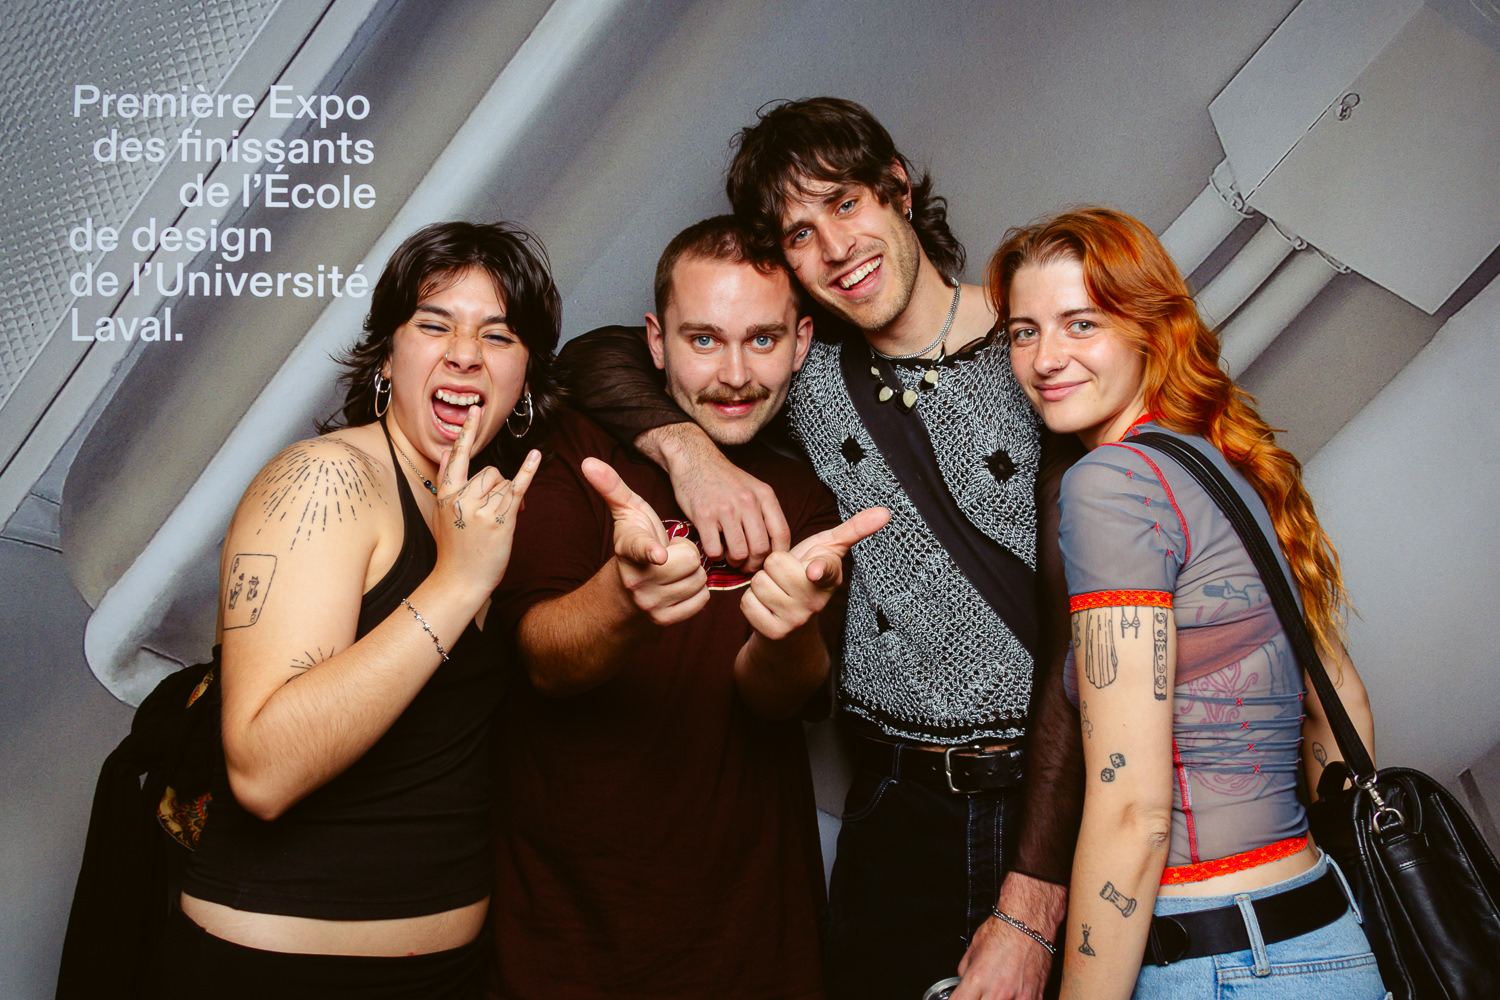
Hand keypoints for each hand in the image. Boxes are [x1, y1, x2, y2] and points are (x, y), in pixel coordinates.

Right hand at [431, 406, 540, 594]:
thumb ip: (446, 480)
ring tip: (499, 521)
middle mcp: (462, 498)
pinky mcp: (500, 520)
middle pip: (490, 471)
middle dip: (497, 487)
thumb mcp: (441, 512)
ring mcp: (481, 508)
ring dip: (507, 498)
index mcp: (446, 494)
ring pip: (503, 482)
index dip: (467, 432)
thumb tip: (448, 452)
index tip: (475, 410)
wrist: (459, 582)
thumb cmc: (453, 549)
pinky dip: (527, 472)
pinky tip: (536, 456)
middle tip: (494, 511)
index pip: (458, 456)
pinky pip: (517, 488)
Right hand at [581, 457, 708, 625]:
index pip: (642, 549)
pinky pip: (702, 599)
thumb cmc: (635, 541)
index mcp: (629, 550)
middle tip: (670, 554)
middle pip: (692, 560)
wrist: (628, 588)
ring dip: (693, 574)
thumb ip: (611, 486)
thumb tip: (587, 461)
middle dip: (688, 554)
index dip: (651, 551)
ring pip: (699, 580)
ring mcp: (650, 604)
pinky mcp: (665, 620)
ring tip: (674, 570)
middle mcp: (637, 580)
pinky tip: (679, 586)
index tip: (658, 554)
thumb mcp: (626, 512)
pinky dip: (697, 592)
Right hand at [651, 424, 789, 571]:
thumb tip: (773, 547)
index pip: (782, 534)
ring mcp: (725, 509)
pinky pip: (715, 550)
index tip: (768, 561)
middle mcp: (748, 502)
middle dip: (754, 564)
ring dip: (735, 562)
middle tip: (746, 565)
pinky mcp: (704, 516)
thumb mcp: (753, 488)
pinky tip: (714, 548)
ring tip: (730, 557)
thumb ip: (765, 512)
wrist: (694, 459)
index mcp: (764, 496)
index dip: (777, 555)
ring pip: (740, 554)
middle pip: (761, 550)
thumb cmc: (724, 479)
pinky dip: (715, 556)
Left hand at [740, 506, 887, 640]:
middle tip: (785, 576)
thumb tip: (885, 511)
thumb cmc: (810, 574)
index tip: (814, 570)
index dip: (818, 569)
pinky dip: (751, 602)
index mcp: (829, 577)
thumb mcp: (830, 549)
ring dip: (761, 584)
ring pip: (758, 582)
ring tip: (776, 590)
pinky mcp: (773, 633)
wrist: (792, 619)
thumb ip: (855, 529)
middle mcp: (815, 602)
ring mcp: (795, 620)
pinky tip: (767, 606)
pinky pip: (746, 602)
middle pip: (773, 563)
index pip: (823, 569)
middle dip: (773, 566)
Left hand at [953, 873, 1064, 999]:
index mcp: (977, 979)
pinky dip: (1015, 999)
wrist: (1029, 922)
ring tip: (998, 990)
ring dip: (997, 999)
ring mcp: (1018, 998)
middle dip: (977, 999)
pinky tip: (1013, 992)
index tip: (961, 996)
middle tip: (981, 991)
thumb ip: (965, 972)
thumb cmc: (1003, 930)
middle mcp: (997, 992)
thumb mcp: (972, 949)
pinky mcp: (1035, 997)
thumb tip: (963, 984)